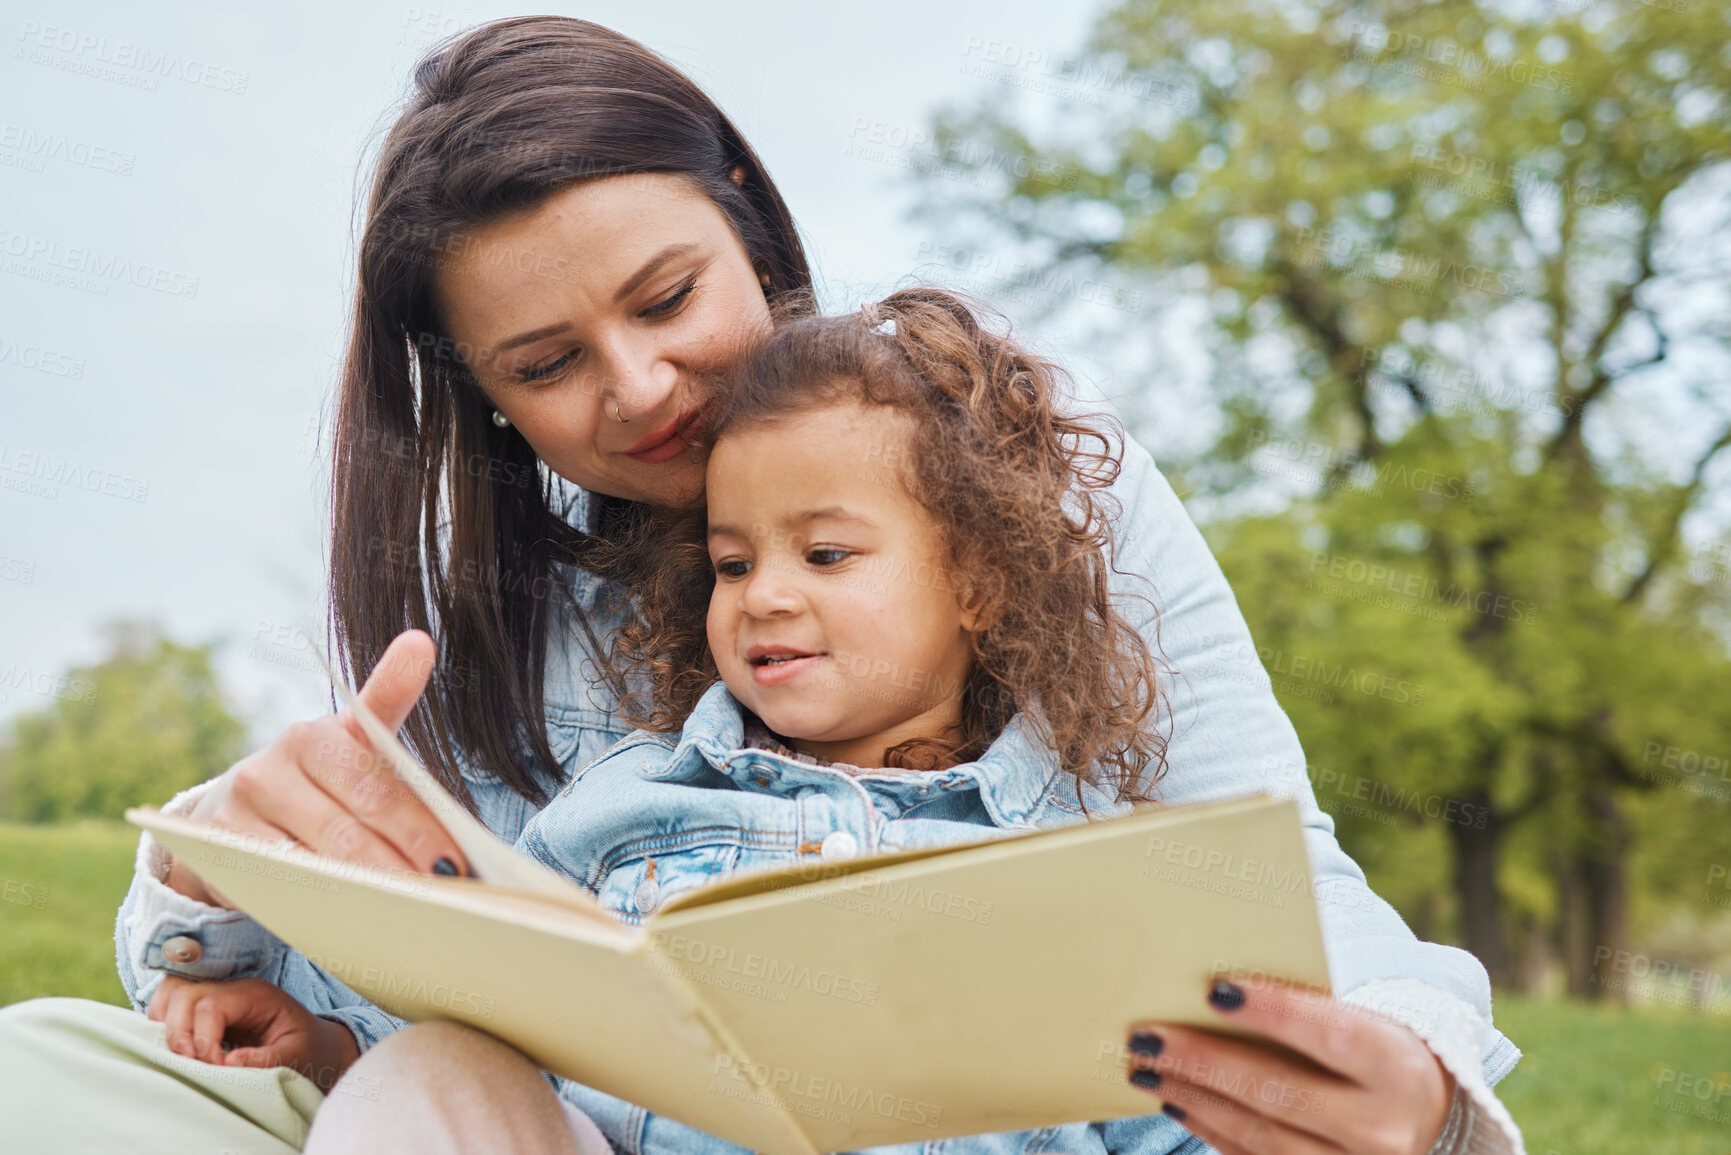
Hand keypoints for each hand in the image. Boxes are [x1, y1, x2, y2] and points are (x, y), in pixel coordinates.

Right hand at [147, 976, 361, 1092]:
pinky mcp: (202, 1011)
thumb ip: (267, 1060)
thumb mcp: (298, 1057)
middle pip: (183, 994)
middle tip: (195, 1066)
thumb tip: (227, 1063)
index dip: (204, 1040)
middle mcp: (231, 990)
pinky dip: (165, 1028)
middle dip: (180, 1035)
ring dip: (167, 1028)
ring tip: (185, 1059)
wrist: (314, 1045)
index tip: (217, 1068)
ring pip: (170, 995)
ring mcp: (214, 997)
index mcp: (256, 996)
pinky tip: (181, 1052)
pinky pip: (168, 1008)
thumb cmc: (307, 1050)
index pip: (212, 1006)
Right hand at [164, 629, 468, 906]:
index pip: (376, 786)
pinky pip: (283, 890)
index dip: (418, 828)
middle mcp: (270, 769)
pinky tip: (361, 926)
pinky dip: (327, 911)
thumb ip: (388, 703)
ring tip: (413, 917)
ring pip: (316, 865)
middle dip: (401, 869)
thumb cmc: (316, 780)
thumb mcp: (347, 741)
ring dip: (369, 896)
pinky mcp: (219, 853)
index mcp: (314, 737)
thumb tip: (421, 653)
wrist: (227, 811)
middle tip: (441, 901)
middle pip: (350, 831)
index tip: (457, 863)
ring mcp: (239, 813)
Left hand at [1127, 979, 1454, 1154]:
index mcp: (1397, 1068)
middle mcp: (1383, 1128)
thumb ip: (1306, 1007)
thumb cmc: (1374, 1047)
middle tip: (1146, 1037)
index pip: (1331, 1034)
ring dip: (1195, 1098)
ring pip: (1262, 1136)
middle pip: (1280, 1093)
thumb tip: (1215, 988)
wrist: (1421, 1113)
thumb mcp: (1363, 1021)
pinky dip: (1212, 1130)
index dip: (1274, 1012)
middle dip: (1205, 1062)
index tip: (1214, 989)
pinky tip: (1177, 1100)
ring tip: (1146, 1067)